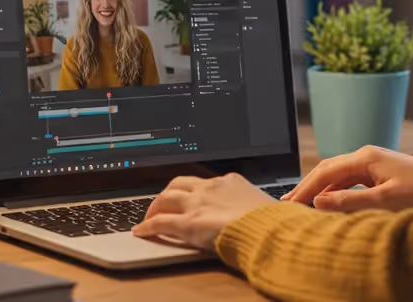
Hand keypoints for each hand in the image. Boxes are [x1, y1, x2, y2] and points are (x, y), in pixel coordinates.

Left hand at [132, 173, 275, 250]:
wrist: (268, 229)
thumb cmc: (271, 221)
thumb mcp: (264, 205)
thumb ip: (253, 206)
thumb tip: (261, 212)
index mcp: (230, 181)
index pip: (204, 181)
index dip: (194, 190)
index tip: (191, 196)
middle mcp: (210, 188)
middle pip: (179, 183)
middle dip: (168, 192)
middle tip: (163, 203)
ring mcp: (197, 204)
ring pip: (165, 198)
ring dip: (155, 206)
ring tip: (149, 215)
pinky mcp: (188, 223)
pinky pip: (160, 222)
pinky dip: (147, 226)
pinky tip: (141, 231)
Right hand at [285, 145, 412, 211]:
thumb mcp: (384, 200)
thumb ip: (350, 201)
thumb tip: (319, 202)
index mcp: (365, 157)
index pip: (325, 172)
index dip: (305, 188)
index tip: (289, 204)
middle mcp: (366, 155)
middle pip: (327, 170)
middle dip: (307, 186)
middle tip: (287, 204)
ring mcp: (373, 163)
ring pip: (338, 175)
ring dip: (320, 189)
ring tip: (302, 204)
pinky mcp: (379, 172)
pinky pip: (350, 180)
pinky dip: (336, 191)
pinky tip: (329, 203)